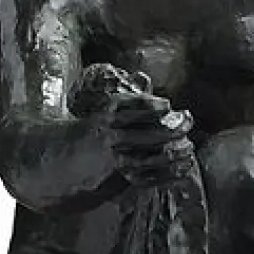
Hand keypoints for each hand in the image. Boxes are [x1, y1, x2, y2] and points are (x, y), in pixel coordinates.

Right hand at [68, 63, 194, 186]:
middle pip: (148, 132)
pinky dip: (169, 172)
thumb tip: (144, 77)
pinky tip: (184, 166)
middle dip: (173, 127)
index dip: (152, 106)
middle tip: (188, 121)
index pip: (133, 107)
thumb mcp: (105, 111)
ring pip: (150, 157)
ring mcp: (115, 157)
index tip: (168, 105)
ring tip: (189, 145)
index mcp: (106, 114)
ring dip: (174, 152)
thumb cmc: (93, 129)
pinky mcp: (120, 176)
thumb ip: (129, 99)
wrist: (65, 156)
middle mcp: (110, 135)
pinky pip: (149, 176)